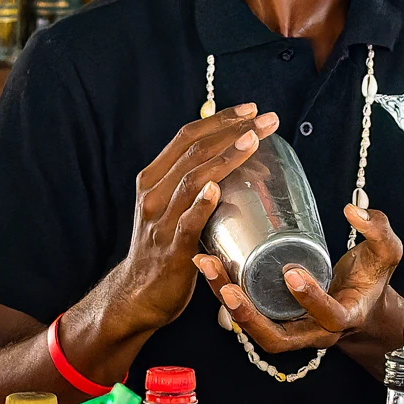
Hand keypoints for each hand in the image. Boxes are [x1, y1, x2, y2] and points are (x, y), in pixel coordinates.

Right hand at [112, 104, 278, 333]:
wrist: (137, 295)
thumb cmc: (163, 246)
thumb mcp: (171, 206)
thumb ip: (193, 182)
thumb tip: (236, 157)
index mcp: (154, 179)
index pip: (187, 137)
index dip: (219, 120)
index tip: (251, 109)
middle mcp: (154, 195)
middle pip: (193, 152)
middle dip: (232, 132)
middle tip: (266, 120)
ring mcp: (160, 222)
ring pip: (192, 181)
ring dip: (224, 158)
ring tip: (252, 142)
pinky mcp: (170, 251)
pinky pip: (186, 224)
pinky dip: (201, 204)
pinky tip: (216, 189)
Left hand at [193, 204, 401, 355]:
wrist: (360, 305)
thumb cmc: (370, 278)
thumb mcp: (386, 253)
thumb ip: (378, 230)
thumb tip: (353, 209)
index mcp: (343, 318)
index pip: (328, 316)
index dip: (311, 298)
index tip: (293, 272)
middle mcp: (313, 332)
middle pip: (275, 337)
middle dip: (248, 315)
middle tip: (227, 287)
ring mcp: (290, 331)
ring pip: (253, 330)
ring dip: (227, 304)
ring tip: (207, 267)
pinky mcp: (273, 320)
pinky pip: (246, 317)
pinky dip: (223, 295)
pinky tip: (208, 265)